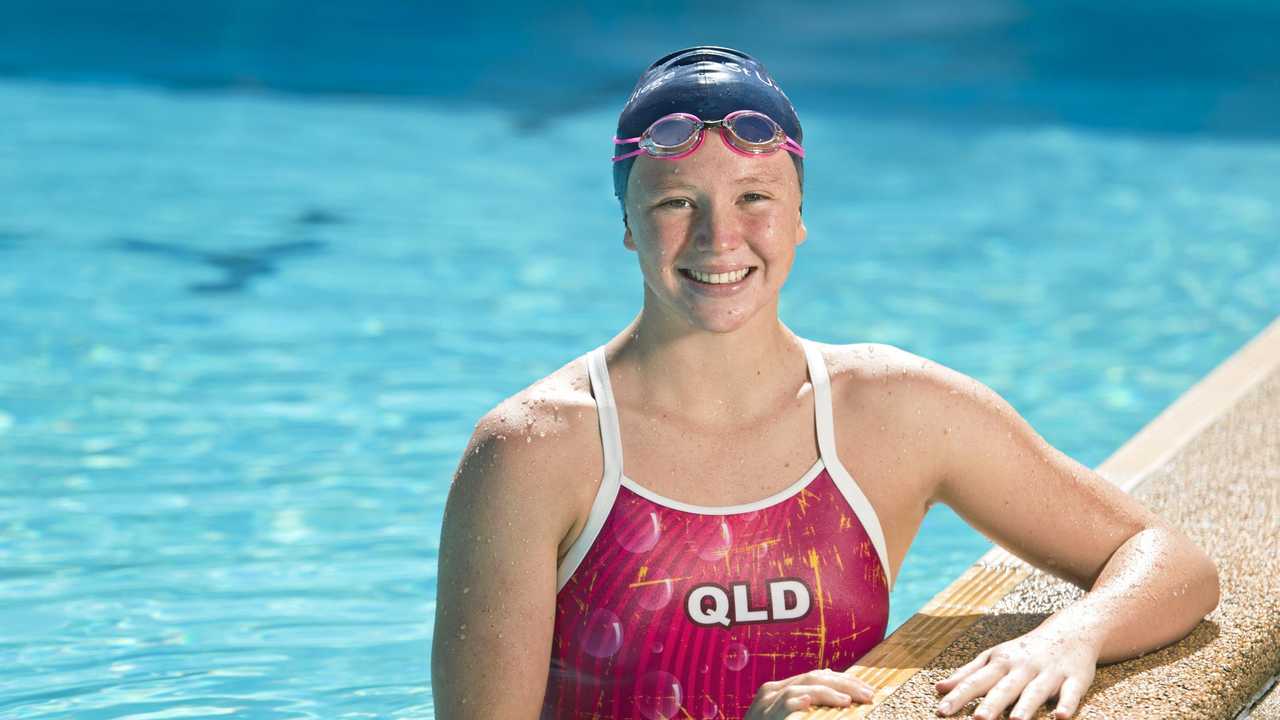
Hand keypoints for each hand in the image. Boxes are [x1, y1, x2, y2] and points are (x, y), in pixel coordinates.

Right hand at [745, 667, 875, 718]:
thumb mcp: (788, 717)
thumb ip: (805, 703)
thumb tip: (835, 688)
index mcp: (778, 690)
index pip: (815, 675)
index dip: (842, 679)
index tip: (865, 687)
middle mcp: (771, 692)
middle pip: (812, 677)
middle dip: (844, 684)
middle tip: (869, 694)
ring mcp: (765, 705)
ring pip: (800, 688)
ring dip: (828, 693)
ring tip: (849, 701)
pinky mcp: (765, 719)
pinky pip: (782, 706)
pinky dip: (796, 702)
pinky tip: (809, 701)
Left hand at [934, 628, 1098, 719]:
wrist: (1070, 630)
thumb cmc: (1024, 651)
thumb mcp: (994, 656)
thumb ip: (967, 674)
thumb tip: (939, 689)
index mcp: (1000, 662)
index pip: (975, 681)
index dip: (958, 696)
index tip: (941, 711)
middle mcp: (1022, 667)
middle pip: (1004, 688)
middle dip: (991, 704)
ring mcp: (1048, 672)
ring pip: (1035, 692)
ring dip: (1025, 707)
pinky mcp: (1074, 678)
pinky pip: (1070, 693)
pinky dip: (1066, 704)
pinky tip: (1060, 717)